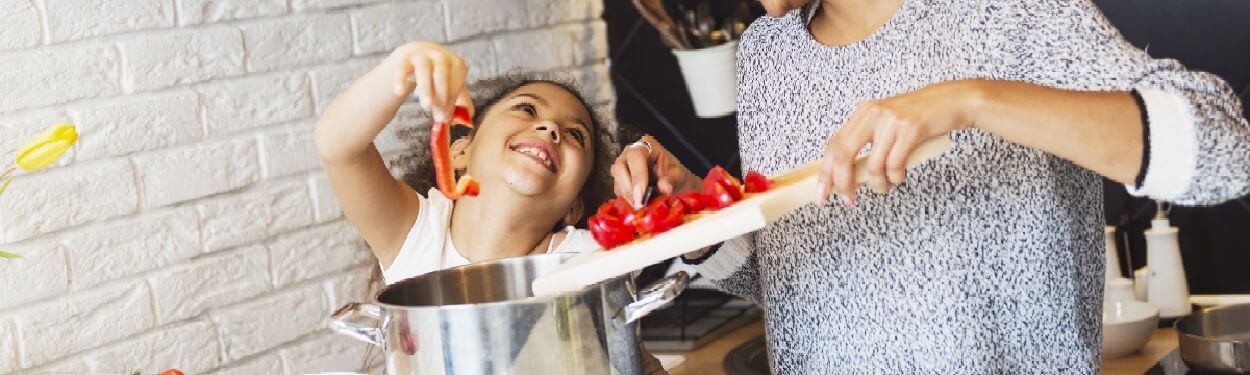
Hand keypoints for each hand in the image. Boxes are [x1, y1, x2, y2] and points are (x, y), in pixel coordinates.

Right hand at [387, 41, 473, 122]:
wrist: (420, 54)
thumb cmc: (440, 73)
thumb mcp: (453, 83)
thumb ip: (461, 100)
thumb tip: (468, 117)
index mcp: (456, 62)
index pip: (456, 79)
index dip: (452, 98)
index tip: (447, 116)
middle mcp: (440, 55)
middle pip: (441, 74)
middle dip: (441, 95)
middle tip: (439, 116)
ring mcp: (422, 55)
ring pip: (423, 70)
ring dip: (426, 89)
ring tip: (426, 106)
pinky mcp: (405, 59)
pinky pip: (403, 68)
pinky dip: (401, 79)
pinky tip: (399, 92)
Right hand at [610, 135, 700, 207]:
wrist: (675, 184)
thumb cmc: (676, 175)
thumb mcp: (680, 176)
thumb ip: (672, 180)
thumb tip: (664, 187)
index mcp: (647, 146)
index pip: (636, 156)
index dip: (637, 175)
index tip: (641, 195)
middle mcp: (631, 153)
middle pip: (620, 167)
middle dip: (628, 188)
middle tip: (639, 204)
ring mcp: (624, 166)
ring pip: (617, 180)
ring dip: (627, 196)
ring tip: (640, 206)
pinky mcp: (620, 180)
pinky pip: (618, 190)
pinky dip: (626, 199)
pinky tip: (637, 204)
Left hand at [817, 79, 982, 204]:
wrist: (955, 101)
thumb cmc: (922, 117)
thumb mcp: (889, 124)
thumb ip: (869, 144)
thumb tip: (850, 177)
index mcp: (864, 113)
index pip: (834, 144)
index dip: (825, 172)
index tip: (821, 193)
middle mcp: (873, 113)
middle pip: (844, 154)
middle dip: (842, 182)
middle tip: (848, 200)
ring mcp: (891, 121)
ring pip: (872, 164)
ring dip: (877, 184)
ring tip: (884, 188)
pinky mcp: (910, 129)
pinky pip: (894, 163)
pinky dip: (895, 177)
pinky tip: (899, 177)